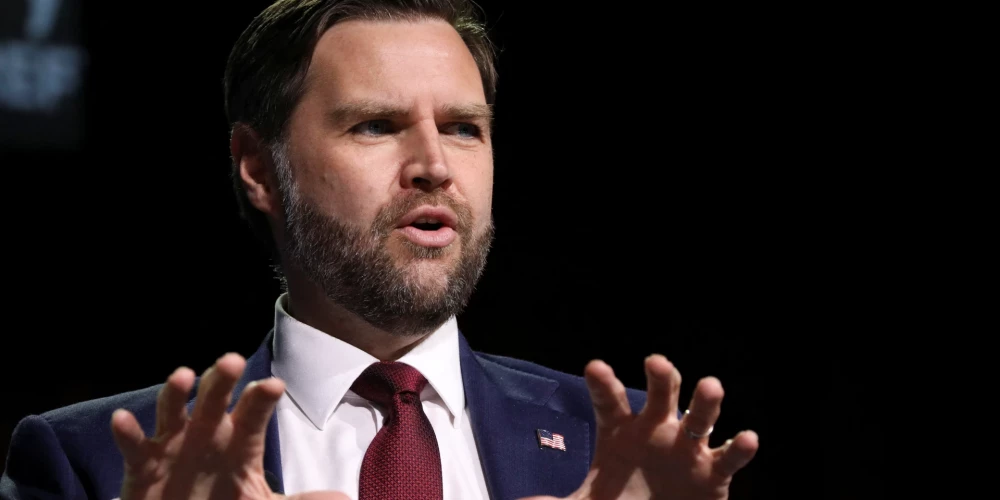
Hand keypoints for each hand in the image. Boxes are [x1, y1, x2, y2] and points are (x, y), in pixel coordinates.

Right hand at [110, 353, 347, 499]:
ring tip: (183, 375)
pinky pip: (134, 447)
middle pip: (215, 400)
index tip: (272, 385)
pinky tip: (123, 419)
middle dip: (221, 380)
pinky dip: (127, 432)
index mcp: (239, 441)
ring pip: (173, 411)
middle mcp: (207, 435)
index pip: (253, 414)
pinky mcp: (143, 467)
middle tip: (231, 361)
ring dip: (175, 393)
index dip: (260, 399)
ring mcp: (173, 447)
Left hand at [524, 355, 757, 499]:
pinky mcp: (715, 472)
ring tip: (710, 387)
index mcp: (621, 430)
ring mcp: (688, 447)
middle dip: (661, 377)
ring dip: (707, 400)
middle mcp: (657, 429)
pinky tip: (747, 438)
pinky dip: (741, 447)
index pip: (610, 401)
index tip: (594, 367)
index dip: (603, 384)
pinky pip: (730, 456)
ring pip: (701, 414)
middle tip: (656, 363)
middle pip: (661, 393)